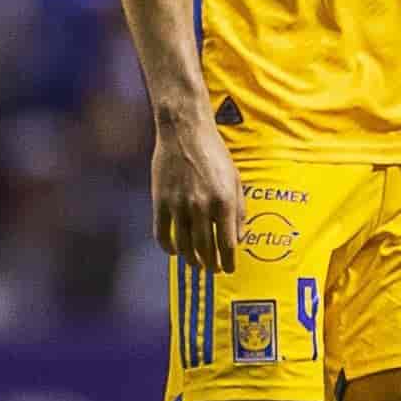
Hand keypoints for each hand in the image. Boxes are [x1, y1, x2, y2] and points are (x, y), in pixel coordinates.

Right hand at [151, 112, 244, 272]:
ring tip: (196, 263)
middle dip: (211, 264)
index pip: (227, 245)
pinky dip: (168, 248)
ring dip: (191, 260)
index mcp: (224, 202)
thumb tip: (238, 239)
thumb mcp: (235, 179)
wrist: (185, 131)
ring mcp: (179, 205)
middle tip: (213, 269)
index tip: (229, 269)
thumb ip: (239, 211)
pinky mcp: (160, 201)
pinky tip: (174, 251)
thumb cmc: (214, 153)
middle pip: (205, 249)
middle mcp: (202, 206)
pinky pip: (162, 234)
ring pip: (184, 246)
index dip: (229, 262)